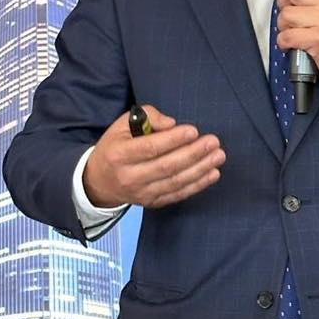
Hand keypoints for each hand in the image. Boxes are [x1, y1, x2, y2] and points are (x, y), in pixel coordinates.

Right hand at [82, 105, 224, 208]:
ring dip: (201, 169)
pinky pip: (178, 194)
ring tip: (218, 156)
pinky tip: (212, 174)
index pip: (149, 148)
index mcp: (119, 155)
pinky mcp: (153, 202)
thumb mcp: (121, 125)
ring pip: (175, 182)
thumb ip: (147, 117)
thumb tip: (171, 124)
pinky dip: (198, 185)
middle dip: (193, 154)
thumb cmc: (115, 146)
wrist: (100, 181)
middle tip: (213, 142)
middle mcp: (129, 176)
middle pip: (166, 166)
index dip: (173, 140)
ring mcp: (142, 192)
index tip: (194, 131)